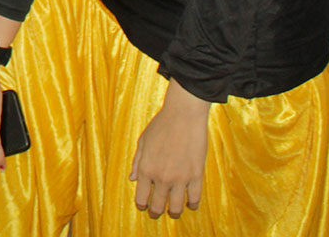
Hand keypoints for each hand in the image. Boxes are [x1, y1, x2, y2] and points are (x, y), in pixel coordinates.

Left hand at [130, 82, 209, 217]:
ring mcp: (180, 178)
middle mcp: (161, 177)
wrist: (183, 115)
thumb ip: (137, 162)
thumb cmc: (161, 125)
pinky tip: (191, 205)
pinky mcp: (196, 175)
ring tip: (174, 213)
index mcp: (146, 169)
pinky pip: (195, 197)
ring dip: (174, 212)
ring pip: (177, 207)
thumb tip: (131, 179)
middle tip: (156, 213)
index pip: (141, 197)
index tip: (144, 206)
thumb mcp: (143, 141)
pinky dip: (192, 204)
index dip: (142, 205)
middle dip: (156, 212)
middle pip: (158, 206)